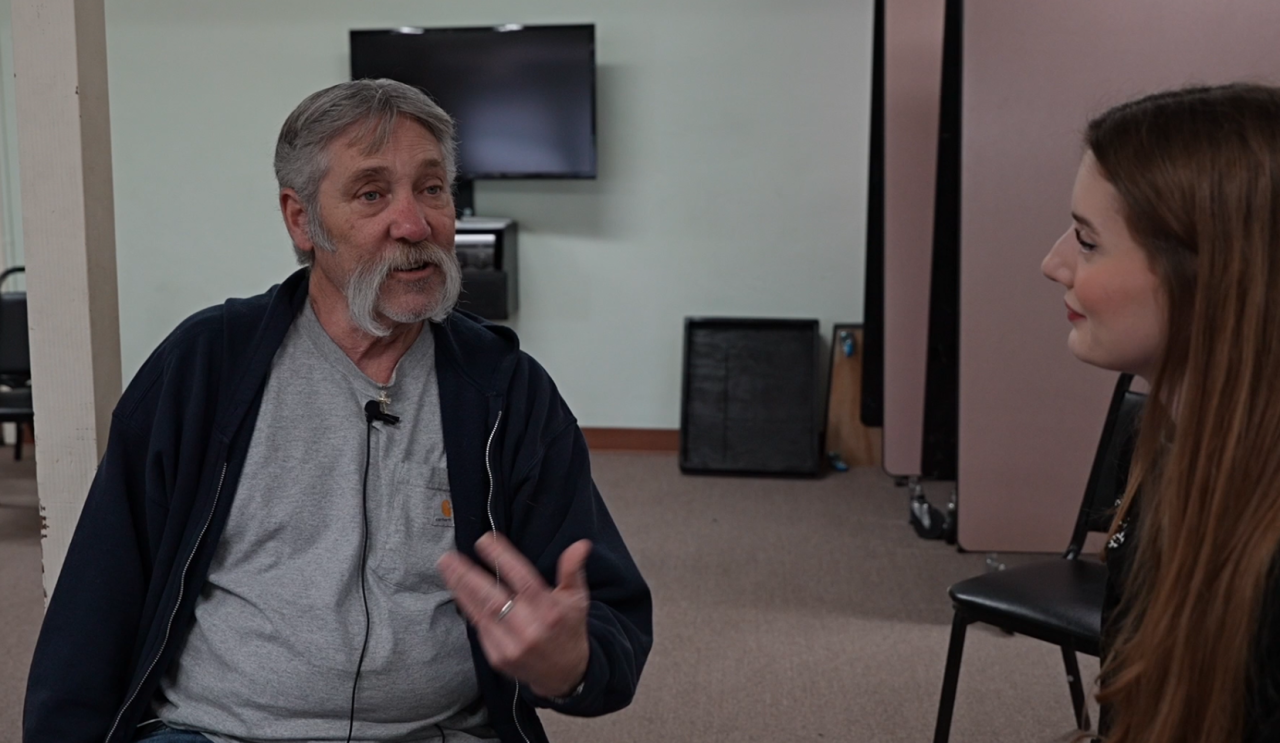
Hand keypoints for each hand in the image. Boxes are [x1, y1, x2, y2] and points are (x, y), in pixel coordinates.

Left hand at [437, 532, 591, 698]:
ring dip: (460, 588)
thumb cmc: (569, 629)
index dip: (502, 558)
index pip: (523, 579)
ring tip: (446, 568)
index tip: (485, 540)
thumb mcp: (577, 599)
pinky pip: (479, 628)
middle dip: (467, 575)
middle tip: (449, 556)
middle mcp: (530, 630)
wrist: (565, 675)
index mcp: (550, 611)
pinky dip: (468, 607)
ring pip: (480, 612)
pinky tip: (458, 591)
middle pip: (493, 598)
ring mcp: (511, 646)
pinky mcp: (498, 658)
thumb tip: (580, 544)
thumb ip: (573, 570)